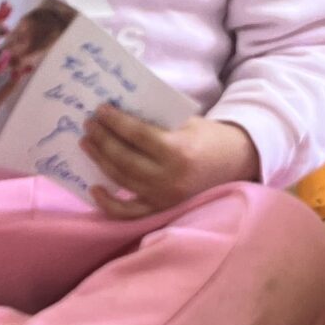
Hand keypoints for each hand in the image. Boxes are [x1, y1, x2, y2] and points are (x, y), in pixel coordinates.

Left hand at [82, 109, 260, 217]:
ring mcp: (164, 197)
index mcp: (177, 150)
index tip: (100, 111)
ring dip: (100, 161)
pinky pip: (129, 212)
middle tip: (89, 126)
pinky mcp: (162, 210)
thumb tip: (119, 116)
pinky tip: (94, 188)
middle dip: (102, 139)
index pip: (136, 134)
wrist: (236, 163)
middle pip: (124, 158)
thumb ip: (156, 122)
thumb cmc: (208, 137)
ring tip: (87, 144)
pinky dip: (108, 204)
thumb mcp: (186, 122)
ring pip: (122, 179)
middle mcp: (169, 177)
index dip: (115, 122)